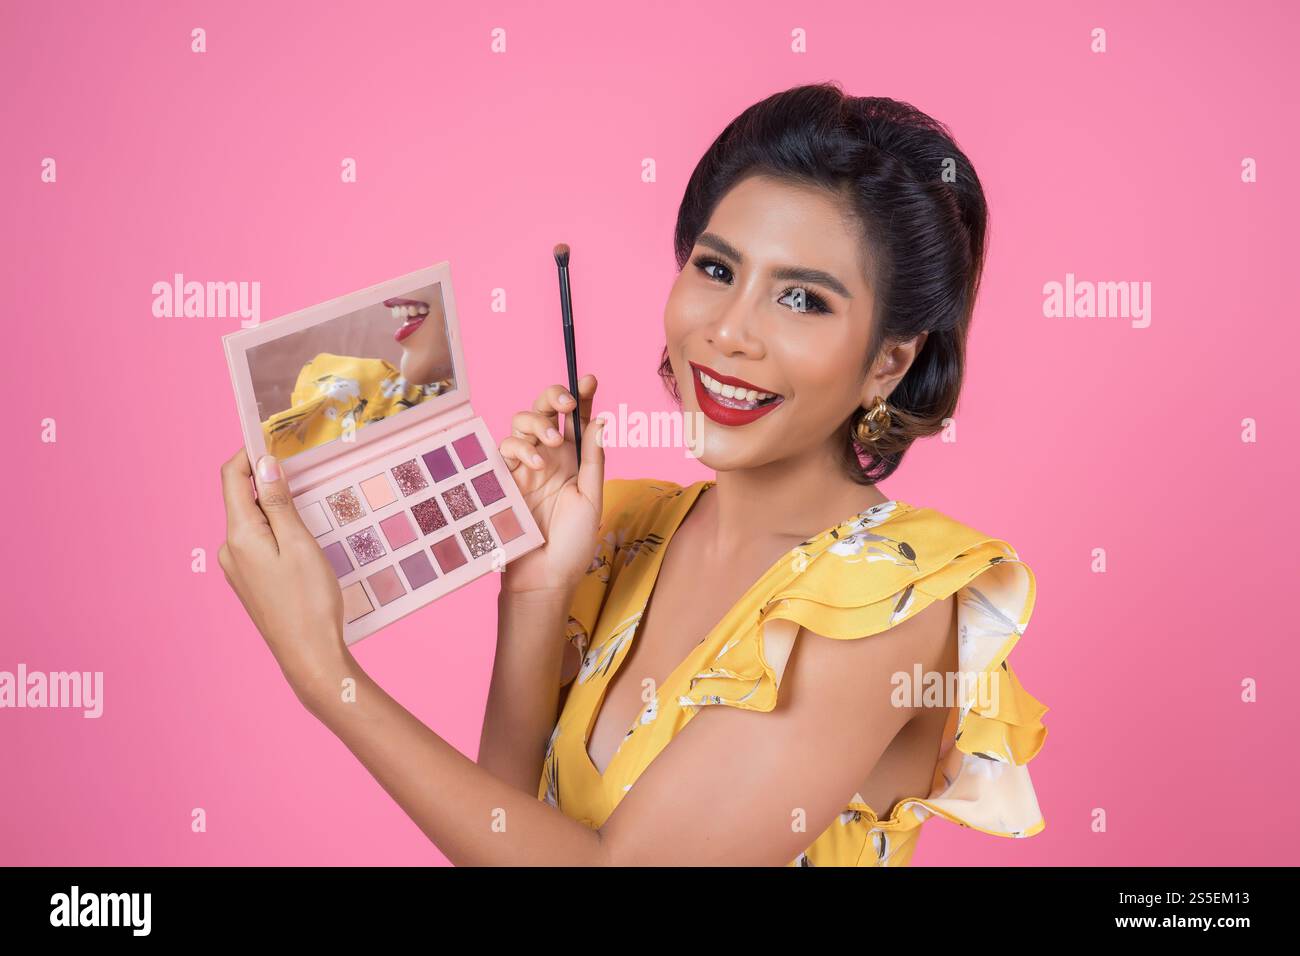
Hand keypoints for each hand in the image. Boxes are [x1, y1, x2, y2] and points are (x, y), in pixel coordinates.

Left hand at [219, 449, 351, 703]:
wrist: (309, 656)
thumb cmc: (309, 601)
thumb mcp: (299, 544)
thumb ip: (280, 503)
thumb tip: (264, 464)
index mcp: (238, 536)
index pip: (232, 479)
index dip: (250, 453)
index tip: (275, 439)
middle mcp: (229, 550)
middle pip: (242, 498)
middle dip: (269, 482)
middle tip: (305, 476)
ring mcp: (237, 568)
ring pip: (253, 522)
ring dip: (277, 510)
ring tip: (311, 515)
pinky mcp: (249, 582)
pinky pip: (258, 543)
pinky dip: (277, 532)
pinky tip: (302, 544)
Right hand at [498, 374, 604, 595]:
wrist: (545, 577)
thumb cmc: (572, 543)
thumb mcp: (591, 499)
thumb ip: (594, 460)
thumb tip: (602, 420)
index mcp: (573, 459)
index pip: (578, 419)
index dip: (583, 396)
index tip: (591, 380)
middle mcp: (549, 457)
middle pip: (544, 411)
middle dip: (553, 397)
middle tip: (566, 403)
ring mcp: (524, 467)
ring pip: (520, 423)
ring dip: (535, 423)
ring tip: (550, 442)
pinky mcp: (503, 480)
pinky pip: (503, 450)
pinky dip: (518, 448)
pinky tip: (534, 463)